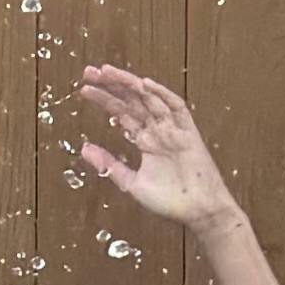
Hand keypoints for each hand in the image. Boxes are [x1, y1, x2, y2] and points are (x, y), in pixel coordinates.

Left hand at [75, 65, 243, 236]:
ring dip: (130, 84)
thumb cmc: (171, 202)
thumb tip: (84, 149)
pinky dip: (163, 95)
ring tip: (108, 72)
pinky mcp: (189, 134)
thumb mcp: (132, 183)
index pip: (122, 113)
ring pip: (150, 99)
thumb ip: (110, 165)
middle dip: (112, 85)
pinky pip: (177, 108)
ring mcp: (174, 131)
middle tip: (90, 72)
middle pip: (133, 101)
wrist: (200, 212)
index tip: (85, 89)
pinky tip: (145, 84)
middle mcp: (158, 132)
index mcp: (146, 142)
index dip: (104, 99)